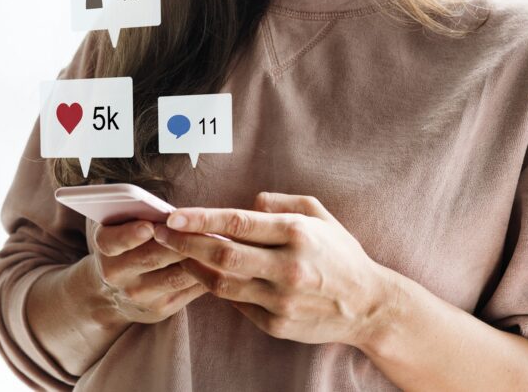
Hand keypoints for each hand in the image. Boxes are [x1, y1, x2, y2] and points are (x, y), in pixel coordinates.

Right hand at [89, 219, 208, 324]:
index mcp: (105, 247)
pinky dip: (205, 275)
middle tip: (203, 226)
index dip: (131, 235)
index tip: (149, 226)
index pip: (113, 241)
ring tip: (218, 241)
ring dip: (199, 259)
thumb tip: (170, 208)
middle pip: (152, 257)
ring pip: (175, 276)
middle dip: (180, 241)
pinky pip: (187, 290)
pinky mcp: (159, 309)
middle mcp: (117, 274)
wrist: (111, 293)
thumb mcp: (118, 226)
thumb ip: (134, 213)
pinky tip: (218, 261)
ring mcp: (138, 295)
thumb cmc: (124, 244)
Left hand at [152, 192, 393, 346]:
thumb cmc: (340, 252)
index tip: (173, 215)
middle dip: (184, 242)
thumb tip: (246, 203)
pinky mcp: (276, 325)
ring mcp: (281, 300)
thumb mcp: (319, 214)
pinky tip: (204, 273)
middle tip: (159, 233)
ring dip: (193, 266)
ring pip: (222, 282)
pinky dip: (216, 287)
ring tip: (174, 252)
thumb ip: (280, 202)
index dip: (200, 219)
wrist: (367, 305)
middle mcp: (288, 267)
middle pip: (222, 254)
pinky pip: (236, 304)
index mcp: (297, 233)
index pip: (238, 223)